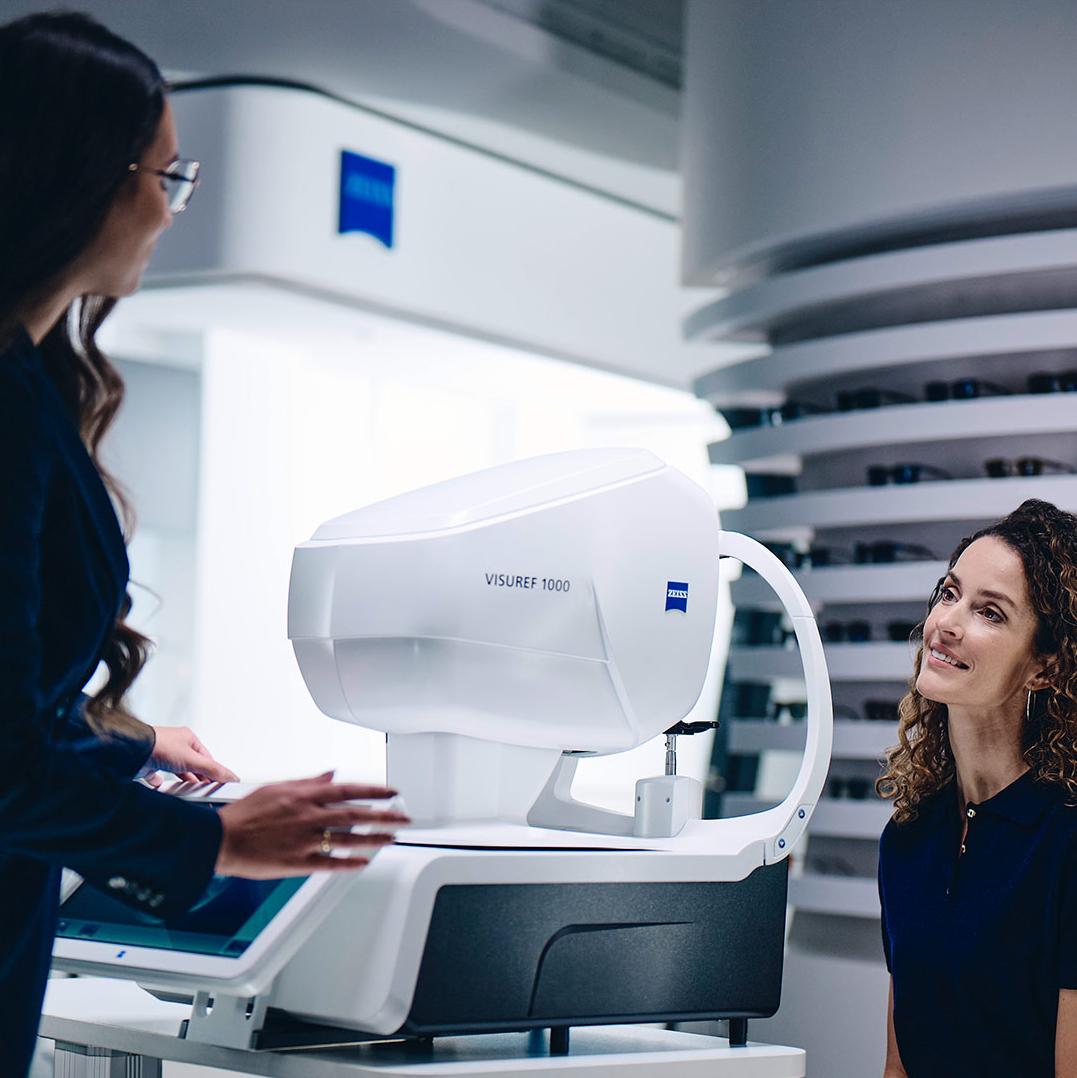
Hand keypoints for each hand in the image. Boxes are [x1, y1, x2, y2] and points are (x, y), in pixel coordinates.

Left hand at [144, 726, 239, 786]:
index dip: (213, 771)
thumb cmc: (160, 746)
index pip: (206, 757)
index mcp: (188, 738)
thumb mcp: (192, 759)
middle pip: (192, 765)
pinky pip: (157, 776)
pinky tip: (163, 788)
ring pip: (176, 771)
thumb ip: (212, 769)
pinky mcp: (148, 765)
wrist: (130, 750)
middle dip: (198, 778)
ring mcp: (161, 755)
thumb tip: (230, 776)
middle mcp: (175, 745)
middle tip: (206, 790)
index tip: (219, 784)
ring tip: (190, 791)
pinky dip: (161, 783)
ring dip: (183, 781)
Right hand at [215, 772, 409, 877]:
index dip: (374, 791)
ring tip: (392, 838)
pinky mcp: (296, 863)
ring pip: (348, 838)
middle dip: (384, 815)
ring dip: (374, 838)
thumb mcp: (277, 787)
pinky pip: (329, 863)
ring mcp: (304, 840)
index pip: (348, 790)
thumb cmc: (244, 814)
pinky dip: (348, 863)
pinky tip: (364, 862)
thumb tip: (331, 775)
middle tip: (403, 817)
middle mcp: (308, 816)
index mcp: (303, 796)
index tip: (392, 792)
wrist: (219, 840)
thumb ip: (309, 782)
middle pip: (355, 814)